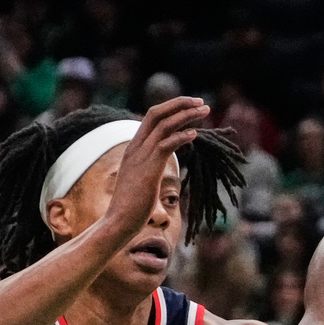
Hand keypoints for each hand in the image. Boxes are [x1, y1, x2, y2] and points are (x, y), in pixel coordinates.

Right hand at [103, 96, 210, 236]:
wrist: (118, 222)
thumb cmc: (131, 207)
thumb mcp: (140, 181)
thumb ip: (148, 169)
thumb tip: (157, 169)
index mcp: (133, 149)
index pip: (151, 118)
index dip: (171, 109)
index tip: (190, 107)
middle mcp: (135, 148)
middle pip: (157, 113)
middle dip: (180, 104)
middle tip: (202, 103)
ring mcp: (141, 156)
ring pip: (164, 125)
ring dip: (186, 115)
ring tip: (205, 111)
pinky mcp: (149, 168)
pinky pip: (166, 144)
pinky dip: (181, 136)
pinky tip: (195, 134)